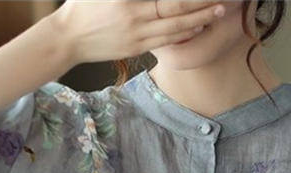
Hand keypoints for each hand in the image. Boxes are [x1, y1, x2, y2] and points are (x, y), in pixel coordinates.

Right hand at [53, 0, 225, 66]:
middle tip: (222, 0)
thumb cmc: (82, 6)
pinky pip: (165, 42)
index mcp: (128, 1)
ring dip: (198, 21)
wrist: (67, 39)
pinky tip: (196, 28)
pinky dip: (183, 35)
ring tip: (216, 13)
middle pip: (177, 11)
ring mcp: (137, 37)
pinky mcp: (136, 49)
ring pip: (175, 30)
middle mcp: (136, 19)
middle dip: (202, 5)